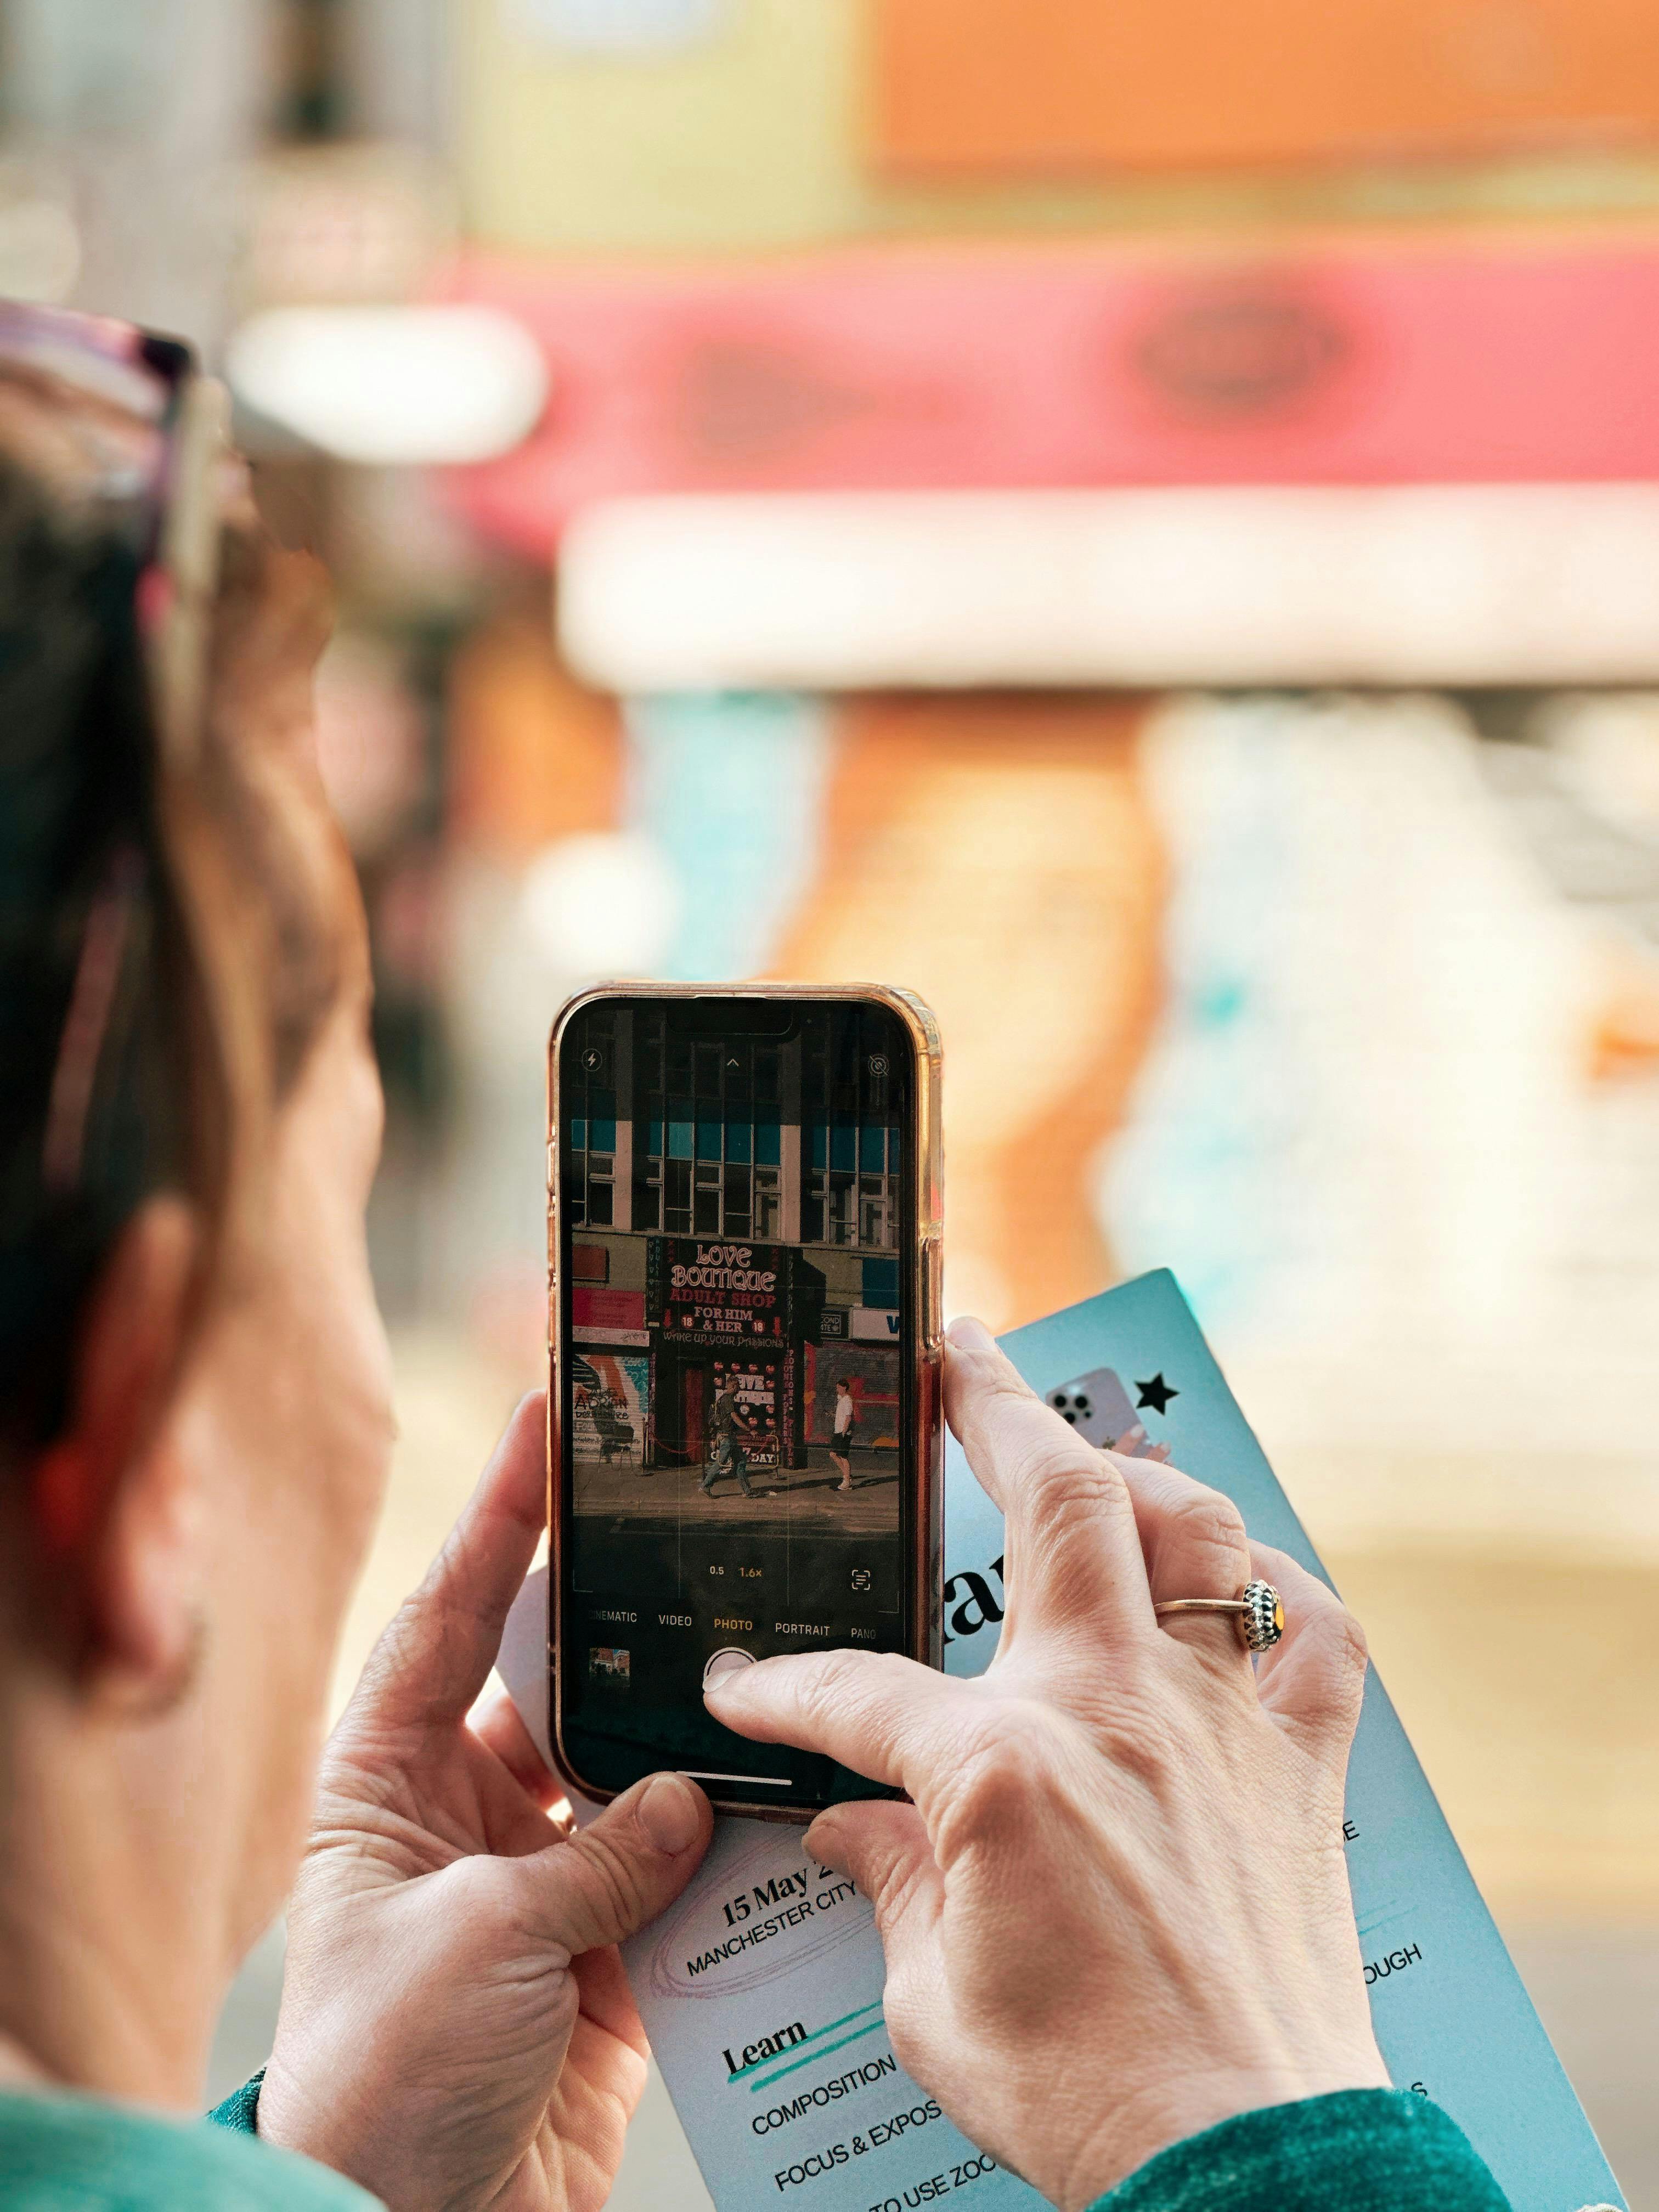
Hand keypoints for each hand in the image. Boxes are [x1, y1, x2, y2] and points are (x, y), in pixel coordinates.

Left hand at [259, 1393, 711, 2211]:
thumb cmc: (389, 2079)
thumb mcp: (482, 1940)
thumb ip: (595, 1856)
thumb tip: (682, 1798)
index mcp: (387, 1786)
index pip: (444, 1618)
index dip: (493, 1519)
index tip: (543, 1426)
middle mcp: (464, 1817)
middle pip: (553, 1684)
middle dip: (622, 1624)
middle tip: (692, 1534)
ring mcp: (539, 1885)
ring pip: (632, 1777)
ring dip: (690, 1745)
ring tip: (763, 1671)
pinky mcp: (604, 1958)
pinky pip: (676, 1875)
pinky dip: (724, 1850)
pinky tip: (779, 1806)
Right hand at [705, 1319, 1388, 2211]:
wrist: (1242, 2160)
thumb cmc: (1087, 2092)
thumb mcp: (932, 1996)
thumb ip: (889, 1882)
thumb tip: (847, 1828)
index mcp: (1004, 1770)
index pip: (856, 1689)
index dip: (783, 1686)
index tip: (743, 1687)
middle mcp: (1118, 1709)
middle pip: (1060, 1498)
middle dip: (995, 1405)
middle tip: (958, 1356)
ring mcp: (1222, 1724)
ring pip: (1196, 1531)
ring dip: (1137, 1478)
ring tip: (1090, 1461)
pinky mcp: (1301, 1768)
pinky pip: (1312, 1634)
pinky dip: (1272, 1593)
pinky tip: (1232, 1588)